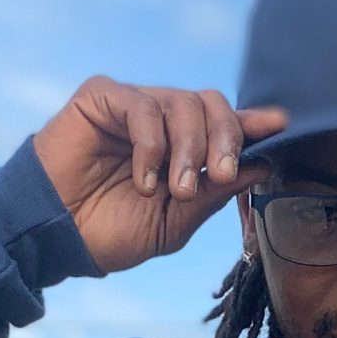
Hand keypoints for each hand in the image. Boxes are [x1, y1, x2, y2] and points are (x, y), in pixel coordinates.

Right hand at [33, 79, 287, 274]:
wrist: (57, 239)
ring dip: (188, 150)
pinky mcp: (101, 98)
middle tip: (218, 175)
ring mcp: (132, 105)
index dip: (252, 123)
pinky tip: (145, 180)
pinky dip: (152, 145)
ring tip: (175, 191)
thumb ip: (216, 191)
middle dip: (224, 140)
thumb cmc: (111, 232)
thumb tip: (262, 162)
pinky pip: (143, 106)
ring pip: (183, 102)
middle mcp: (162, 121)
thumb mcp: (177, 221)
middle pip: (212, 105)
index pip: (225, 125)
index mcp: (183, 148)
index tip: (279, 125)